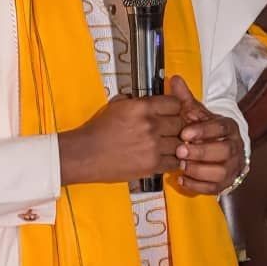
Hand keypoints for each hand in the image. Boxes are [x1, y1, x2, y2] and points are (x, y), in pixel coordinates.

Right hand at [59, 93, 182, 184]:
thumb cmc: (96, 132)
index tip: (173, 111)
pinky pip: (174, 162)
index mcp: (142, 107)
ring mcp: (153, 146)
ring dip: (176, 145)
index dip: (175, 108)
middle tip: (171, 129)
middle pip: (181, 123)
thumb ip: (135, 101)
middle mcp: (150, 125)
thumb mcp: (116, 106)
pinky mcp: (151, 165)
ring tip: (168, 145)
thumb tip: (146, 100)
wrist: (85, 154)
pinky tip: (166, 158)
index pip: (175, 103)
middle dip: (177, 126)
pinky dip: (173, 161)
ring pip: (180, 144)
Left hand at [169, 75, 244, 194]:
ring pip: (221, 172)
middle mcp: (235, 147)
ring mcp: (232, 167)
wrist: (220, 150)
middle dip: (201, 152)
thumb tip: (175, 79)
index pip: (221, 128)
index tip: (185, 133)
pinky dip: (197, 186)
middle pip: (223, 151)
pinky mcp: (225, 183)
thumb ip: (185, 99)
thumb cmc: (205, 131)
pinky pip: (214, 188)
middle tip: (180, 151)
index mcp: (228, 127)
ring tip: (181, 166)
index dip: (204, 131)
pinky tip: (182, 179)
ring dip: (199, 170)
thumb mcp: (196, 114)